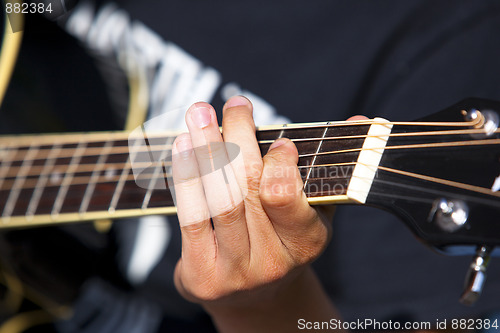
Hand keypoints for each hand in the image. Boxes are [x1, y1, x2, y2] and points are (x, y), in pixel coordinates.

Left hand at [171, 96, 347, 331]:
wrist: (252, 296)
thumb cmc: (281, 239)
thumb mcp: (313, 210)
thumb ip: (329, 166)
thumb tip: (359, 120)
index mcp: (307, 241)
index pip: (286, 194)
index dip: (280, 161)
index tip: (279, 137)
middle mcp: (273, 260)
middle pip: (249, 188)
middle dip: (239, 137)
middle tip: (234, 104)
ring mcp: (236, 271)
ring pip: (219, 198)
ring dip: (206, 148)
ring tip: (199, 113)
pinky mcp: (203, 276)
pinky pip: (192, 217)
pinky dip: (186, 176)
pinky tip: (183, 147)